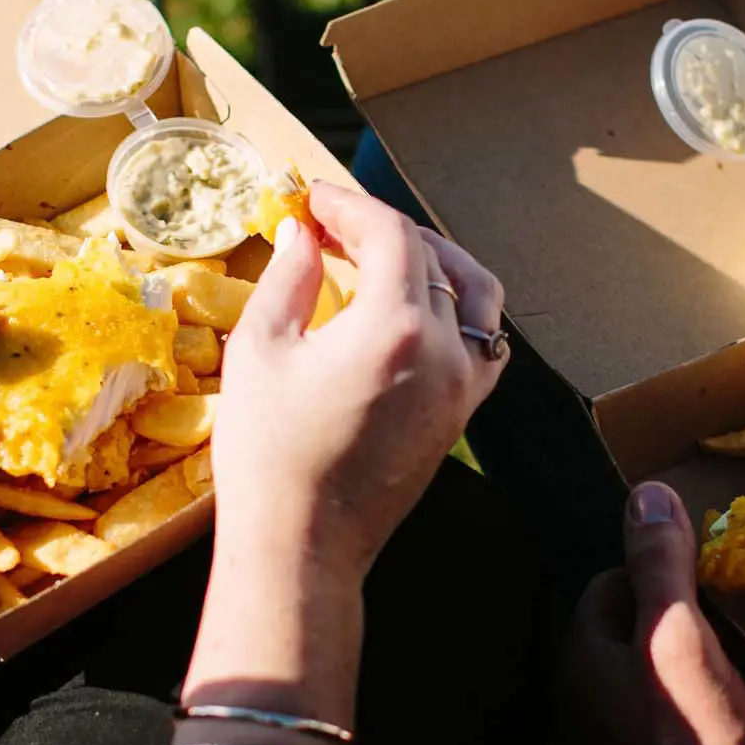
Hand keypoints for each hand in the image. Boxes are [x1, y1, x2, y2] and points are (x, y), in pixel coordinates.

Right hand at [182, 184, 508, 726]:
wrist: (302, 546)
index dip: (348, 204)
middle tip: (327, 225)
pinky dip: (458, 309)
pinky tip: (415, 310)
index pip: (389, 233)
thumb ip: (288, 278)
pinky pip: (482, 342)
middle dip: (378, 228)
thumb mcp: (261, 350)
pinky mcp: (461, 416)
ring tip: (381, 255)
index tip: (310, 197)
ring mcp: (463, 385)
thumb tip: (302, 234)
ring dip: (433, 259)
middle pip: (429, 256)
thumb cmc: (268, 452)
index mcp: (395, 326)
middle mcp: (445, 349)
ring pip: (474, 293)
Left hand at [559, 482, 744, 744]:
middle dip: (677, 619)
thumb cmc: (695, 737)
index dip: (661, 575)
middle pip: (630, 628)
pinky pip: (661, 715)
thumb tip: (647, 491)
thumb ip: (660, 563)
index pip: (609, 583)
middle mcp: (577, 699)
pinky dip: (691, 706)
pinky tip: (726, 717)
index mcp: (577, 658)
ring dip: (688, 663)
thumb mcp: (679, 634)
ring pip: (648, 672)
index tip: (709, 588)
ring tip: (734, 669)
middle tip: (729, 628)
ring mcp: (605, 743)